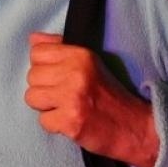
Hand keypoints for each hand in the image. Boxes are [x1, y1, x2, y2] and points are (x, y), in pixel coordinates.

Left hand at [25, 33, 158, 166]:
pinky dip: (54, 125)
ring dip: (46, 107)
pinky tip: (71, 122)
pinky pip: (42, 120)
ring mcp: (72, 97)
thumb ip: (60, 49)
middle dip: (44, 89)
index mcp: (81, 55)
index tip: (59, 77)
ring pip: (31, 97)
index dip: (44, 67)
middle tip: (66, 96)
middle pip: (31, 76)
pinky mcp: (70, 121)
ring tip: (66, 108)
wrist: (136, 127)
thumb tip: (33, 39)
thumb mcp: (90, 64)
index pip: (37, 52)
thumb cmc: (110, 96)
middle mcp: (76, 73)